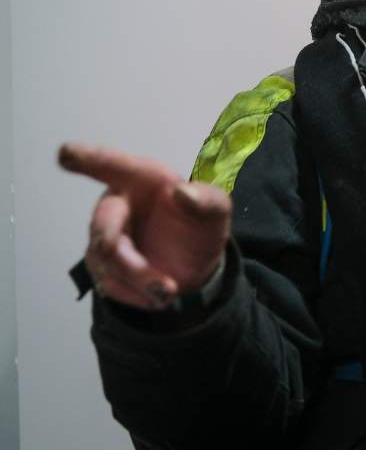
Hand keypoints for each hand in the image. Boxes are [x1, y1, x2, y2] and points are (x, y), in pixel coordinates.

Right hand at [59, 143, 229, 310]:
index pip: (112, 165)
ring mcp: (104, 236)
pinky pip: (111, 284)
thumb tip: (183, 193)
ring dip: (141, 280)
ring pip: (108, 261)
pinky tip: (159, 295)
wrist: (196, 265)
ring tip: (169, 291)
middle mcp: (117, 204)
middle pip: (104, 226)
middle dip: (128, 255)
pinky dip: (139, 294)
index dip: (88, 158)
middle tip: (159, 280)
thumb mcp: (216, 211)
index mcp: (142, 179)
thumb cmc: (200, 224)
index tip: (66, 153)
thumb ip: (207, 200)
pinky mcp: (102, 266)